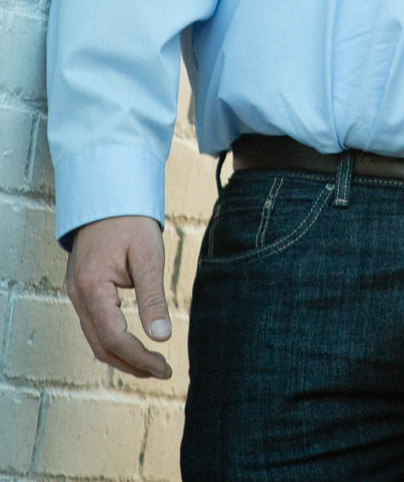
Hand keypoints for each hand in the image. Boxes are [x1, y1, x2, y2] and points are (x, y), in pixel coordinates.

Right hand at [66, 215, 172, 378]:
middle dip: (131, 364)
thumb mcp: (148, 256)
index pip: (115, 338)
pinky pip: (94, 325)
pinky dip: (113, 340)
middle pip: (101, 346)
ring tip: (151, 364)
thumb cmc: (131, 221)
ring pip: (95, 339)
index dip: (139, 358)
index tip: (164, 367)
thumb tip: (162, 337)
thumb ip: (153, 298)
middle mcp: (78, 295)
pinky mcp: (82, 290)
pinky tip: (134, 344)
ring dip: (122, 356)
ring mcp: (76, 294)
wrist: (108, 195)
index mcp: (93, 288)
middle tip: (161, 371)